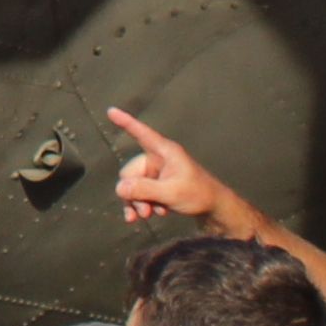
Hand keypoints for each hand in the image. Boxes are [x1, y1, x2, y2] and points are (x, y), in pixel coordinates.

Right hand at [106, 107, 235, 229]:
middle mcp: (157, 160)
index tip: (111, 110)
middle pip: (130, 173)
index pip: (141, 133)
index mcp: (164, 152)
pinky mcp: (156, 186)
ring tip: (147, 215)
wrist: (214, 209)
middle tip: (144, 211)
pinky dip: (141, 205)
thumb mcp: (172, 192)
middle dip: (133, 194)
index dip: (125, 122)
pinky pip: (138, 194)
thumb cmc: (199, 194)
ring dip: (137, 202)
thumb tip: (119, 188)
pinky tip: (149, 215)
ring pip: (132, 186)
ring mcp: (156, 173)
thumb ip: (144, 189)